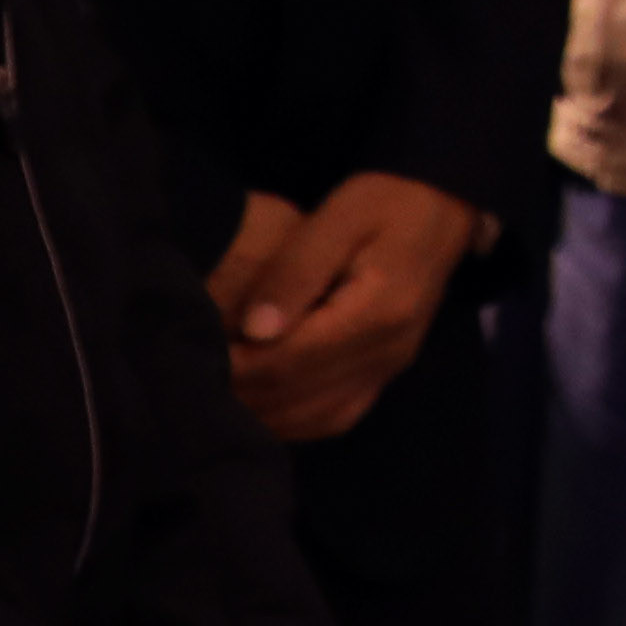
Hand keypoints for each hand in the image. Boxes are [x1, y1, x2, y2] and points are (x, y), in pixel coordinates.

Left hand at [217, 172, 485, 442]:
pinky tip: (256, 404)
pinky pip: (330, 418)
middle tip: (187, 378)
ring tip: (214, 391)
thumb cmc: (383, 204)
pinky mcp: (382, 376)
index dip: (235, 366)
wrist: (439, 212)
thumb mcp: (337, 219)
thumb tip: (255, 330)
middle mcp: (388, 353)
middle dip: (238, 393)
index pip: (291, 360)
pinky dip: (287, 421)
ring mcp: (389, 370)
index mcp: (378, 313)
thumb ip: (296, 272)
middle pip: (297, 396)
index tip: (190, 357)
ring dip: (259, 413)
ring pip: (312, 418)